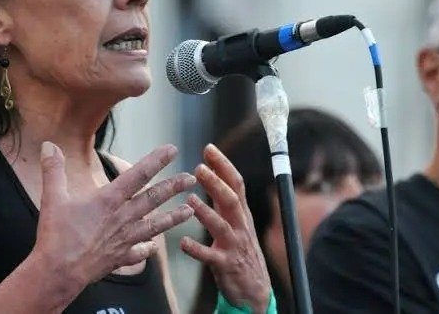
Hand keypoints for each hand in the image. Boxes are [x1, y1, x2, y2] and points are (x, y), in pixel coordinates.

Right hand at [34, 142, 195, 295]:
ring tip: (190, 210)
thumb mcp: (53, 198)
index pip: (138, 174)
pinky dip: (148, 248)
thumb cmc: (56, 235)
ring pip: (156, 225)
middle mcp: (122, 218)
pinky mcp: (121, 257)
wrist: (58, 272)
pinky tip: (155, 247)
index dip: (157, 160)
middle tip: (192, 178)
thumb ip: (53, 170)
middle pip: (154, 198)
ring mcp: (125, 239)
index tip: (172, 149)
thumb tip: (49, 146)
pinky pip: (139, 252)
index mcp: (109, 200)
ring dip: (174, 217)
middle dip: (174, 186)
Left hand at [181, 144, 270, 313]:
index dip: (223, 165)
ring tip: (190, 200)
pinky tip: (183, 243)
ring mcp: (233, 245)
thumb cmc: (240, 250)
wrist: (255, 290)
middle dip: (216, 183)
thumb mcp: (236, 222)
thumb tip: (210, 171)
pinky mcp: (226, 265)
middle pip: (231, 200)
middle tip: (199, 168)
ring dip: (207, 213)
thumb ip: (222, 199)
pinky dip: (197, 249)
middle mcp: (240, 226)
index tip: (209, 148)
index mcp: (240, 214)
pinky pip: (210, 257)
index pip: (235, 184)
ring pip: (222, 226)